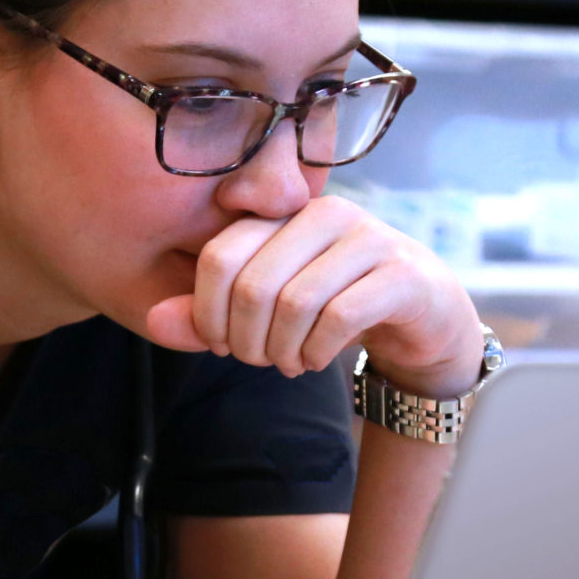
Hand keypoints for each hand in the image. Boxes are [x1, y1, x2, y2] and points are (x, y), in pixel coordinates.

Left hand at [146, 195, 483, 399]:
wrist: (425, 319)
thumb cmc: (336, 309)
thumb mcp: (266, 313)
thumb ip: (210, 316)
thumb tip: (153, 322)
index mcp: (285, 214)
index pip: (220, 257)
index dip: (208, 313)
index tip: (221, 345)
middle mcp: (326, 215)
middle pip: (254, 285)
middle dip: (247, 341)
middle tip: (258, 362)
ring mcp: (369, 240)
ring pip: (296, 303)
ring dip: (283, 351)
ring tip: (288, 364)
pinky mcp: (402, 274)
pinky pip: (340, 316)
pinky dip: (318, 351)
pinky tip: (315, 360)